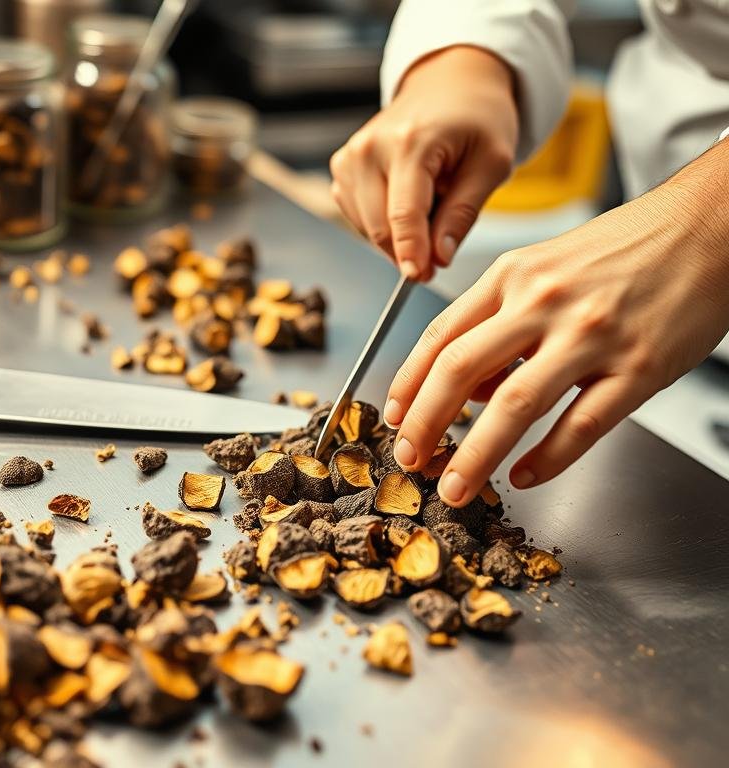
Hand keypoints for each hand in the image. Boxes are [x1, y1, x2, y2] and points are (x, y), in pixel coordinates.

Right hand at [330, 45, 517, 280]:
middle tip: (438, 255)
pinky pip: (355, 215)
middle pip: (379, 226)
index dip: (412, 253)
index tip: (421, 278)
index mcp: (410, 141)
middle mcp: (370, 147)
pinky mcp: (342, 165)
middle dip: (407, 250)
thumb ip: (463, 214)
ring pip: (365, 226)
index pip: (404, 214)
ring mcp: (351, 155)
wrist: (451, 83)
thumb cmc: (477, 119)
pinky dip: (380, 222)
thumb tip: (438, 259)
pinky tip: (405, 204)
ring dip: (396, 235)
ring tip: (430, 207)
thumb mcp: (492, 164)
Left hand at [384, 145, 728, 506]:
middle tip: (409, 461)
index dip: (408, 384)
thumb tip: (464, 387)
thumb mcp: (543, 267)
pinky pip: (582, 426)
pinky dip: (547, 459)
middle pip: (460, 371)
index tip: (394, 418)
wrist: (708, 225)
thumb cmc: (622, 251)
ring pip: (514, 404)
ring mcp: (592, 335)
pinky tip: (524, 476)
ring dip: (475, 454)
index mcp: (513, 275)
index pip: (440, 337)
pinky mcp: (640, 367)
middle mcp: (544, 302)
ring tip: (454, 487)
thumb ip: (498, 320)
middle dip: (425, 425)